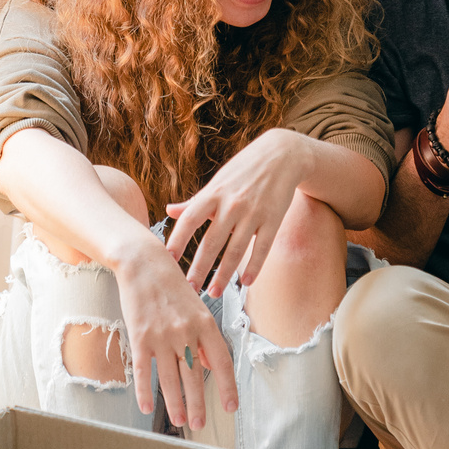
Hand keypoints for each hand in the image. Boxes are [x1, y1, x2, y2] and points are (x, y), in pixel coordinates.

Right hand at [114, 237, 236, 432]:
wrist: (143, 263)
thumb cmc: (171, 286)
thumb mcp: (196, 308)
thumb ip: (204, 338)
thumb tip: (208, 366)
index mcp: (206, 324)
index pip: (221, 362)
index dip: (227, 387)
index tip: (230, 407)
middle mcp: (187, 332)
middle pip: (195, 376)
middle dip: (199, 404)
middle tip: (200, 424)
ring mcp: (162, 335)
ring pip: (170, 378)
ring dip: (176, 403)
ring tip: (179, 421)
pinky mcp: (140, 336)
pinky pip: (144, 370)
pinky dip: (145, 391)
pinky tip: (147, 407)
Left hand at [165, 128, 311, 295]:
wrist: (281, 155)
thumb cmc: (244, 170)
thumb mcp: (217, 182)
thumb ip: (194, 202)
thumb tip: (169, 211)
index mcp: (213, 194)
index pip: (190, 220)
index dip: (177, 240)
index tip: (166, 261)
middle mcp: (231, 204)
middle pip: (211, 242)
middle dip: (199, 267)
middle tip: (188, 289)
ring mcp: (253, 213)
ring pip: (236, 250)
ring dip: (223, 274)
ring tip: (213, 292)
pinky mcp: (273, 219)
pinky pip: (262, 247)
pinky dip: (254, 266)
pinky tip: (246, 283)